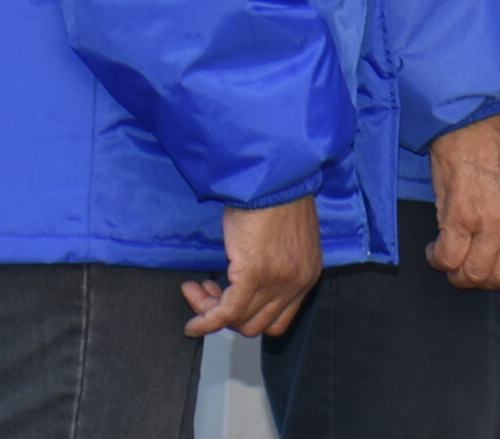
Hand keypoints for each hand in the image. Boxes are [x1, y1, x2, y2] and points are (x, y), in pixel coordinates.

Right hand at [181, 194, 321, 338]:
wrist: (274, 176)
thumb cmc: (275, 196)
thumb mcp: (283, 237)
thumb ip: (274, 263)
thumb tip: (245, 279)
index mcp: (307, 275)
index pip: (278, 319)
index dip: (247, 316)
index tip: (227, 299)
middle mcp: (296, 283)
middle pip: (256, 324)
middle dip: (227, 316)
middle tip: (207, 293)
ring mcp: (278, 281)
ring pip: (238, 320)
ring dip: (211, 311)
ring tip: (196, 288)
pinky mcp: (255, 273)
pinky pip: (226, 312)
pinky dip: (206, 321)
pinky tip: (192, 323)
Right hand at [428, 111, 499, 309]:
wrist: (474, 119)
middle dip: (481, 280)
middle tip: (469, 269)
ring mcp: (493, 220)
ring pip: (474, 273)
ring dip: (458, 273)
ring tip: (450, 259)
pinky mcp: (461, 216)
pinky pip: (448, 258)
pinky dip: (438, 259)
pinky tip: (435, 249)